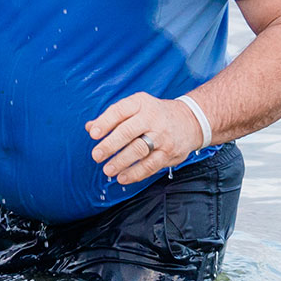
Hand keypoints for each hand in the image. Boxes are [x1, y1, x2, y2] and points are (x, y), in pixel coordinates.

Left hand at [86, 92, 200, 185]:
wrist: (190, 120)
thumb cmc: (155, 114)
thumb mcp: (136, 107)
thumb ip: (113, 117)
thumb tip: (90, 127)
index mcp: (141, 103)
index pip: (119, 111)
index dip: (105, 122)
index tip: (93, 134)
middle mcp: (152, 118)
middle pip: (128, 132)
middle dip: (110, 145)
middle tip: (96, 156)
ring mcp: (162, 136)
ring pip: (139, 150)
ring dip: (121, 162)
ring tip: (107, 170)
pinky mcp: (170, 153)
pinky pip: (150, 165)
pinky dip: (135, 173)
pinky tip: (123, 177)